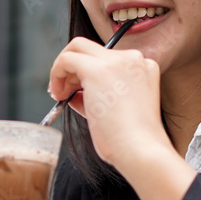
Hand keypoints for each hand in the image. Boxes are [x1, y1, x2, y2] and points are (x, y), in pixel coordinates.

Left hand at [48, 37, 172, 169]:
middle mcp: (133, 59)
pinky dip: (56, 73)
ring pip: (77, 48)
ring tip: (59, 94)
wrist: (142, 151)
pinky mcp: (97, 70)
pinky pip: (67, 59)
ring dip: (63, 70)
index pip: (108, 59)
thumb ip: (99, 95)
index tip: (78, 90)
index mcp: (144, 67)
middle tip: (63, 88)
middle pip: (91, 48)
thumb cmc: (133, 142)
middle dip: (73, 65)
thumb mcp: (119, 111)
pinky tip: (58, 94)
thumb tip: (75, 94)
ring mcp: (117, 61)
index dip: (87, 73)